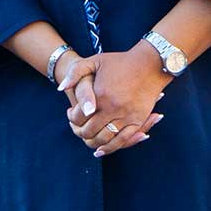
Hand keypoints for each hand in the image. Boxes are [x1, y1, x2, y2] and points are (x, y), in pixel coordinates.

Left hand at [58, 41, 171, 156]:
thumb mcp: (95, 60)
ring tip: (87, 138)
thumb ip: (75, 73)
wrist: (149, 64)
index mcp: (99, 95)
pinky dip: (110, 148)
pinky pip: (122, 140)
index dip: (71, 118)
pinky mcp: (137, 120)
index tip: (70, 114)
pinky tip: (101, 150)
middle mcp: (112, 108)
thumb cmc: (120, 61)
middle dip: (79, 131)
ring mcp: (125, 116)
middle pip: (89, 131)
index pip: (77, 117)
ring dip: (92, 142)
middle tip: (76, 127)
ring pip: (104, 139)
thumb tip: (61, 89)